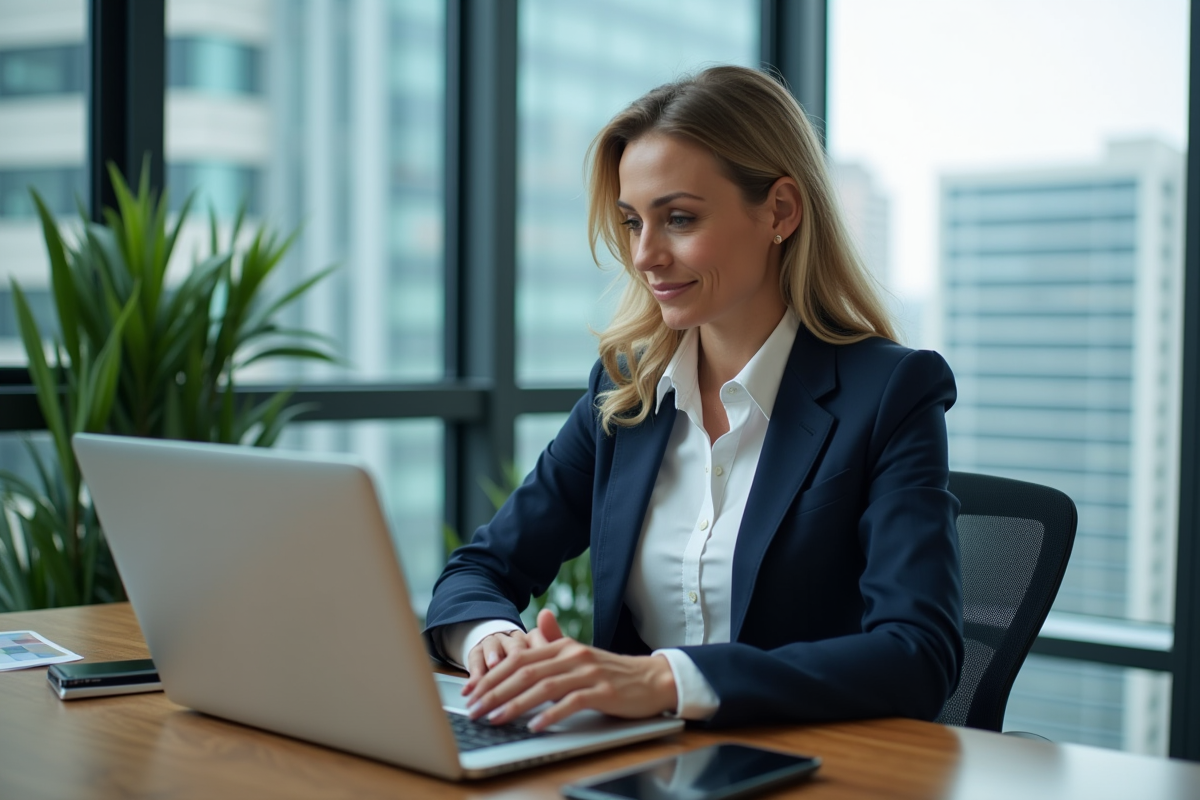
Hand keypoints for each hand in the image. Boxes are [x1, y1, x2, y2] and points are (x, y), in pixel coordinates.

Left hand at [465, 609, 677, 730]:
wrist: (652, 679)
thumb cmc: (611, 671)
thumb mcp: (580, 653)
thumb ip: (556, 639)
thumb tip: (540, 617)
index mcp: (563, 646)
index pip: (519, 658)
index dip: (492, 675)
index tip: (472, 692)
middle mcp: (573, 655)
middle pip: (526, 672)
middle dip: (495, 691)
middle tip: (474, 708)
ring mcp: (588, 673)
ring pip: (544, 687)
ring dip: (515, 705)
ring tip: (496, 719)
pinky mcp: (603, 691)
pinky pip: (571, 702)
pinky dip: (550, 715)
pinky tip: (534, 726)